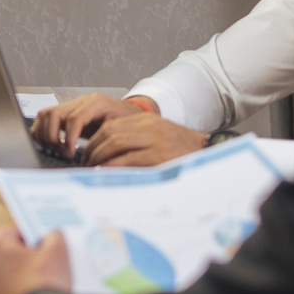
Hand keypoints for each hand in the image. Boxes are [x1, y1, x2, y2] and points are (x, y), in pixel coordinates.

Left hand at [0, 225, 71, 293]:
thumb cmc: (43, 284)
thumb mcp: (57, 251)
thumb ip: (53, 237)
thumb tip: (52, 237)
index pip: (14, 234)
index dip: (32, 238)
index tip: (44, 246)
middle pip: (5, 258)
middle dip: (22, 261)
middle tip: (44, 267)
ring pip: (1, 282)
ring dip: (16, 283)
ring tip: (38, 289)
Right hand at [31, 93, 149, 156]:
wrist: (129, 114)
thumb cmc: (127, 122)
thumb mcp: (123, 130)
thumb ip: (108, 141)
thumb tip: (96, 158)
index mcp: (96, 103)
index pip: (73, 118)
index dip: (69, 138)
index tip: (70, 153)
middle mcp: (80, 101)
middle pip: (53, 114)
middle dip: (53, 137)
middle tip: (63, 152)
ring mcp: (70, 106)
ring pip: (45, 115)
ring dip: (46, 135)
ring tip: (57, 149)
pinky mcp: (64, 113)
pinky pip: (44, 118)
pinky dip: (43, 132)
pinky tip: (53, 145)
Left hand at [81, 110, 208, 167]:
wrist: (207, 153)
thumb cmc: (181, 151)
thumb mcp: (157, 139)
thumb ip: (136, 143)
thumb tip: (109, 157)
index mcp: (146, 120)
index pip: (111, 126)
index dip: (94, 141)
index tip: (87, 154)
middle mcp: (148, 127)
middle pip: (109, 133)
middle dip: (93, 150)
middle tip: (85, 164)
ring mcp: (153, 140)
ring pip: (115, 144)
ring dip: (99, 158)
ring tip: (92, 170)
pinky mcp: (158, 155)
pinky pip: (127, 160)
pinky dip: (112, 166)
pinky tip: (105, 173)